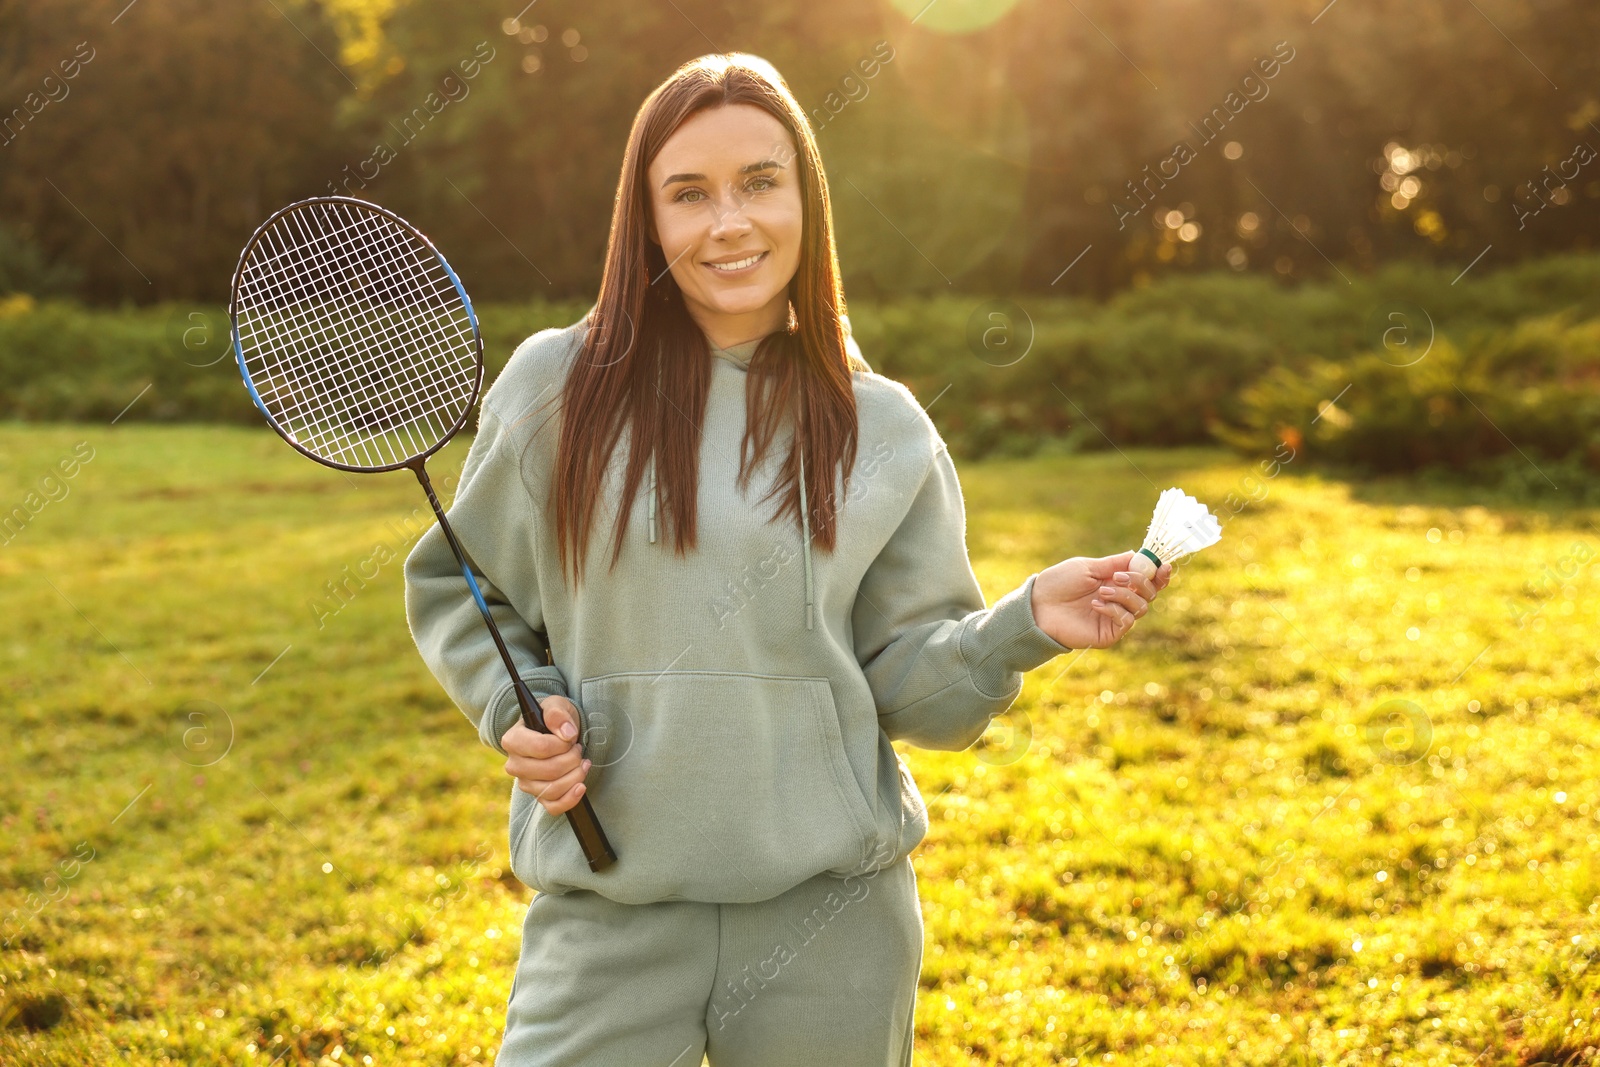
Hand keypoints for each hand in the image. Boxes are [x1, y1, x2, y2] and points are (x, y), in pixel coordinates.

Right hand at [501, 695, 590, 815]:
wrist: (556, 734)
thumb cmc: (553, 719)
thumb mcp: (556, 705)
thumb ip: (557, 713)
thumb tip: (566, 733)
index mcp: (512, 740)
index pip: (541, 748)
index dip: (562, 744)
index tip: (570, 737)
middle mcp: (514, 764)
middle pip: (550, 770)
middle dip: (572, 759)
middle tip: (578, 749)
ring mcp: (525, 783)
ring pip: (553, 789)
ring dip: (576, 776)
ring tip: (582, 762)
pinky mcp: (538, 796)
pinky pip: (553, 807)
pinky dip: (570, 799)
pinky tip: (581, 786)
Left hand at [1030, 551, 1172, 649]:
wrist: (1038, 606)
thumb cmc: (1058, 583)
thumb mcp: (1088, 567)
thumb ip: (1115, 563)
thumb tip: (1138, 555)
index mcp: (1116, 582)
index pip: (1147, 579)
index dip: (1159, 574)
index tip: (1163, 566)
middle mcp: (1120, 599)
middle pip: (1150, 593)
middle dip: (1139, 582)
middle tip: (1117, 577)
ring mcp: (1115, 617)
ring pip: (1141, 607)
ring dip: (1124, 595)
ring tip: (1100, 592)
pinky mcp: (1109, 633)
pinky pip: (1126, 621)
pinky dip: (1114, 610)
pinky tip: (1095, 605)